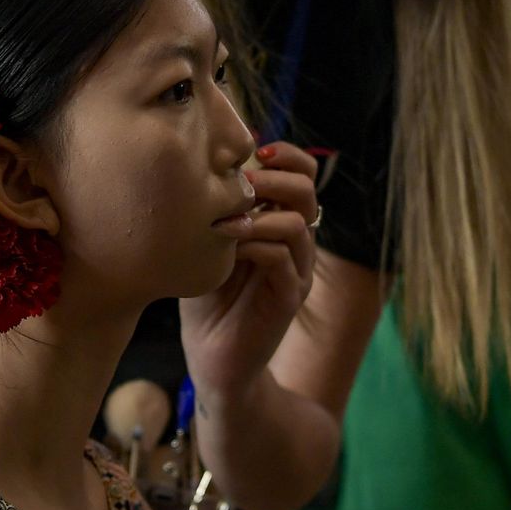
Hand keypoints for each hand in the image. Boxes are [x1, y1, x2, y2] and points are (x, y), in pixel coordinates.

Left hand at [181, 141, 317, 400]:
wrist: (213, 359)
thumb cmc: (205, 298)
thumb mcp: (206, 244)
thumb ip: (215, 208)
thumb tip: (202, 161)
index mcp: (280, 224)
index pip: (303, 176)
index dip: (287, 156)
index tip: (257, 150)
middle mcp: (296, 244)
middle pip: (308, 192)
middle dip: (275, 179)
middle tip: (243, 184)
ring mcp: (297, 272)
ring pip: (298, 224)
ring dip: (260, 214)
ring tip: (227, 221)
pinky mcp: (289, 298)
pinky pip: (284, 259)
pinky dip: (257, 245)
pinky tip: (229, 248)